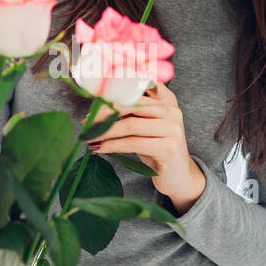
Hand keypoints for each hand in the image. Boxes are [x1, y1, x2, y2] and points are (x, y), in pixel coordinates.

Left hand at [88, 78, 204, 206]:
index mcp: (166, 100)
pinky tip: (99, 148)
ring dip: (104, 132)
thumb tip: (95, 113)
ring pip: (130, 125)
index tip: (94, 101)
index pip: (137, 88)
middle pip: (130, 105)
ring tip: (89, 138)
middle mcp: (172, 110)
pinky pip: (133, 143)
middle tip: (87, 122)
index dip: (114, 92)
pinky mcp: (169, 148)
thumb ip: (128, 115)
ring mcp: (172, 129)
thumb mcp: (143, 127)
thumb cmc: (156, 150)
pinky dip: (112, 145)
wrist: (178, 177)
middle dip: (105, 113)